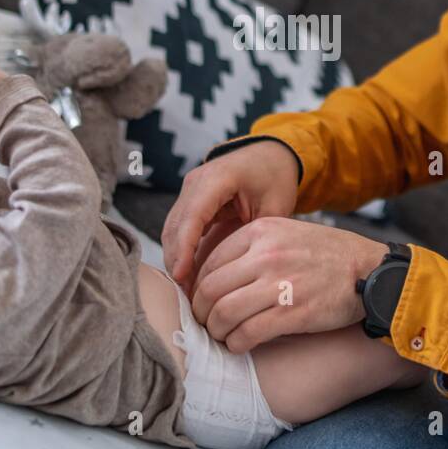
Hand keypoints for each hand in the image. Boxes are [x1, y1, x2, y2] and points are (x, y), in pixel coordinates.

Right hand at [161, 140, 299, 299]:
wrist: (271, 154)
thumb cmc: (275, 177)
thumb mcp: (274, 206)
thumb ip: (256, 237)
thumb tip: (239, 273)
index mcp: (217, 178)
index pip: (192, 217)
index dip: (184, 248)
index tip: (181, 276)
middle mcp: (195, 182)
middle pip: (175, 226)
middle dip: (176, 260)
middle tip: (184, 293)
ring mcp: (189, 190)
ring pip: (172, 229)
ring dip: (176, 258)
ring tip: (185, 289)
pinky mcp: (190, 200)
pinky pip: (179, 228)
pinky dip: (181, 250)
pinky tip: (188, 274)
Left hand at [188, 216, 388, 352]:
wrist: (368, 271)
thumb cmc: (326, 255)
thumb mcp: (286, 233)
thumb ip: (252, 247)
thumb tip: (213, 273)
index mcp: (261, 231)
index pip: (209, 262)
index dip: (197, 287)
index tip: (202, 301)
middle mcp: (266, 255)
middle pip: (210, 290)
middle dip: (201, 312)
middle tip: (205, 323)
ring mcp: (279, 284)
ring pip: (224, 314)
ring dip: (217, 331)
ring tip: (222, 336)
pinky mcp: (293, 313)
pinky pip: (248, 334)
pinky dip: (236, 343)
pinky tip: (240, 345)